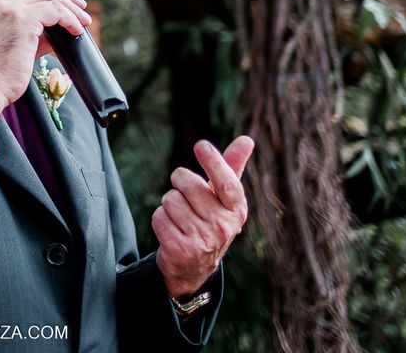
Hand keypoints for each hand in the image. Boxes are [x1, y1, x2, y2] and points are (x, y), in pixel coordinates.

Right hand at [0, 0, 90, 126]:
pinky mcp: (21, 19)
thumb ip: (29, 23)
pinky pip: (56, 10)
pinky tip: (75, 30)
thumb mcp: (7, 36)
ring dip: (71, 7)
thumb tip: (60, 20)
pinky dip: (70, 19)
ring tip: (83, 20)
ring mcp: (7, 6)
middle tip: (80, 5)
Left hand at [151, 135, 253, 297]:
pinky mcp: (180, 250)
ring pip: (170, 199)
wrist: (195, 265)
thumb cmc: (209, 219)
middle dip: (180, 183)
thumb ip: (231, 167)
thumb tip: (247, 139)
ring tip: (181, 218)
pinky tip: (172, 230)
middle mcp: (223, 226)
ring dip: (169, 204)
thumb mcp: (223, 197)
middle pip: (188, 183)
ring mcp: (203, 240)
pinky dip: (160, 219)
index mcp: (236, 209)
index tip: (201, 145)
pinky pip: (158, 217)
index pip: (227, 182)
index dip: (214, 162)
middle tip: (186, 196)